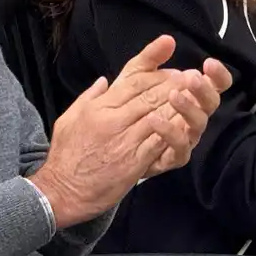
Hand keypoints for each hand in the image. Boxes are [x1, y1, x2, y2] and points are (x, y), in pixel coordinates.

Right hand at [29, 36, 222, 227]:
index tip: (171, 64)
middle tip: (190, 77)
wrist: (61, 191)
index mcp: (99, 107)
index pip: (133, 80)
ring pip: (157, 115)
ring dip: (178, 105)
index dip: (155, 71)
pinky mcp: (133, 163)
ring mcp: (124, 141)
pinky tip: (186, 124)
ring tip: (194, 96)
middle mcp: (113, 120)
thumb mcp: (69, 117)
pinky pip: (158, 142)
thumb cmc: (65, 155)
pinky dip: (173, 131)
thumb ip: (89, 97)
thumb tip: (104, 81)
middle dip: (172, 85)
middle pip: (149, 95)